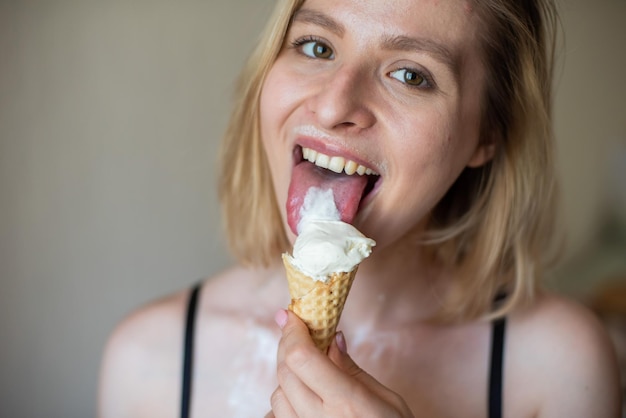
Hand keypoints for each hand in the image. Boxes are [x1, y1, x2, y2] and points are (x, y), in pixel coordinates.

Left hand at [266, 310, 413, 417]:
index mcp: (346, 402)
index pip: (301, 358)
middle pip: (285, 373)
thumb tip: (332, 337)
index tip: (291, 315)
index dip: (292, 331)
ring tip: (308, 370)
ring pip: (277, 396)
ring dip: (287, 377)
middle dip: (287, 346)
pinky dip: (285, 403)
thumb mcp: (386, 398)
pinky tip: (303, 397)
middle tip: (298, 332)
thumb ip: (352, 368)